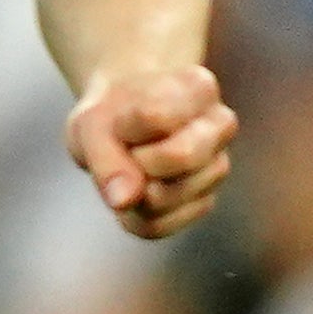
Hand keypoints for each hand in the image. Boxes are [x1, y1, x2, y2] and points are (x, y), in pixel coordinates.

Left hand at [66, 62, 232, 240]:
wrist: (120, 123)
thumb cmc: (111, 117)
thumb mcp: (92, 124)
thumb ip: (105, 157)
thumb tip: (124, 201)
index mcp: (199, 88)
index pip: (157, 117)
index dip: (125, 127)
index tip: (120, 121)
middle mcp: (221, 125)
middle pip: (182, 156)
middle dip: (138, 160)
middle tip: (128, 149)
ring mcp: (217, 166)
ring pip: (171, 197)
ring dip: (133, 189)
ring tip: (132, 166)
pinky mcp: (203, 202)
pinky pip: (160, 225)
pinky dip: (133, 214)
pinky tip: (133, 192)